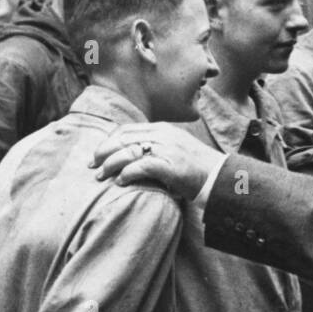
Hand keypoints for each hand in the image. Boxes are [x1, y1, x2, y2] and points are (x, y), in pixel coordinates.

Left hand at [91, 122, 221, 199]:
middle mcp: (163, 135)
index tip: (99, 153)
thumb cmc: (198, 168)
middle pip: (123, 138)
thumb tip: (135, 156)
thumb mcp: (177, 149)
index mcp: (163, 129)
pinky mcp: (168, 165)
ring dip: (110, 165)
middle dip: (104, 151)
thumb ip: (158, 147)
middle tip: (92, 165)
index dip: (109, 140)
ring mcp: (166, 149)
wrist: (220, 177)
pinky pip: (139, 167)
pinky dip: (126, 174)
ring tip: (101, 176)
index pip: (128, 129)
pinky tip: (120, 182)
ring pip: (127, 151)